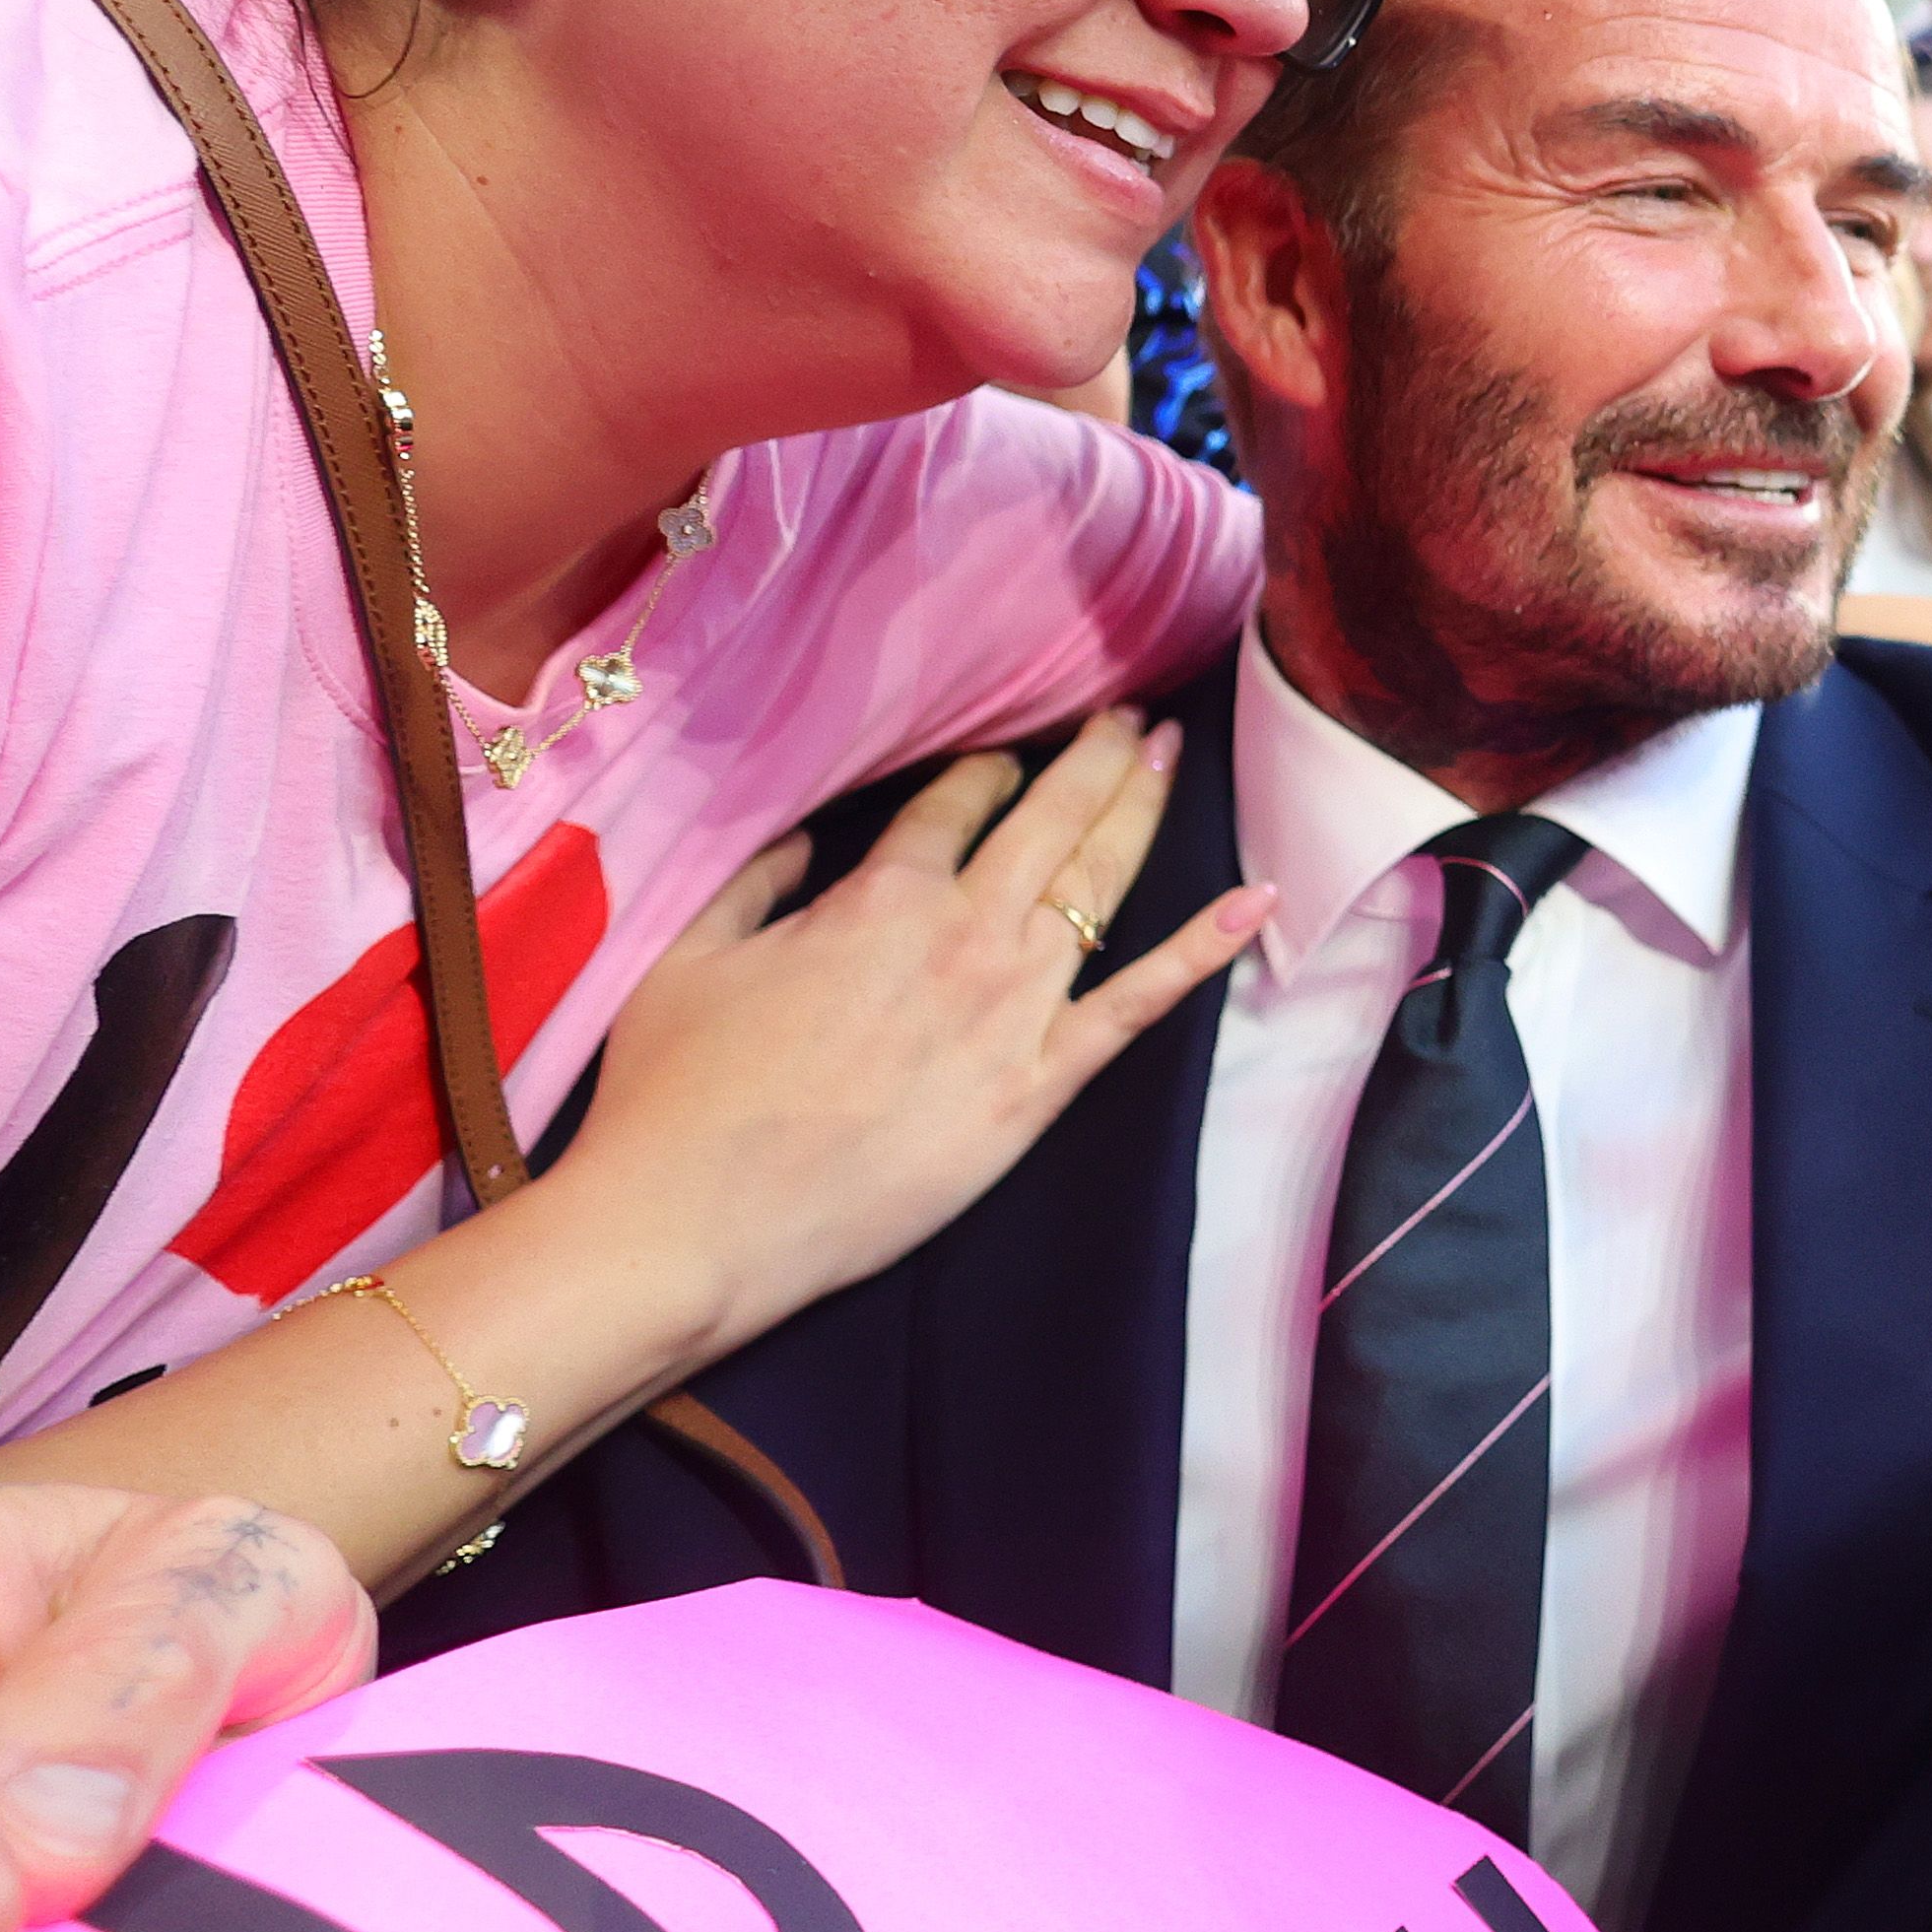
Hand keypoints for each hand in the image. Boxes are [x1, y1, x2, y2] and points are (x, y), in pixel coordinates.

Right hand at [551, 714, 1266, 1344]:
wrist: (697, 1219)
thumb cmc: (677, 1092)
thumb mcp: (690, 955)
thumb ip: (756, 881)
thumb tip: (805, 840)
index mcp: (879, 896)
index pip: (956, 803)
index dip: (989, 767)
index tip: (1012, 750)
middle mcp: (963, 936)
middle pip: (1050, 821)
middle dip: (1095, 757)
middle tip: (1129, 713)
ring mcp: (1011, 1010)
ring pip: (1101, 888)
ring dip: (1141, 811)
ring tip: (1169, 754)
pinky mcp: (1038, 1088)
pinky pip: (1138, 1007)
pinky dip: (1200, 951)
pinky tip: (1254, 902)